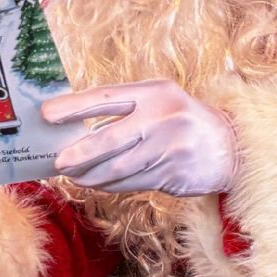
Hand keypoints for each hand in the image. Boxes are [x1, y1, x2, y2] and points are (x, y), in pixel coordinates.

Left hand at [43, 79, 237, 195]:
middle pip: (110, 138)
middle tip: (57, 161)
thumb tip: (75, 125)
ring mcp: (169, 147)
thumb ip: (124, 108)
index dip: (73, 106)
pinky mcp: (172, 173)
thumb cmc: (181, 120)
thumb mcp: (159, 100)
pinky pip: (131, 182)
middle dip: (79, 152)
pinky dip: (110, 185)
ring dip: (91, 175)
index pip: (106, 97)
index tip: (47, 114)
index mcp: (154, 92)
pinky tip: (97, 183)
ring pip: (119, 167)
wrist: (229, 146)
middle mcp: (162, 117)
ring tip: (73, 176)